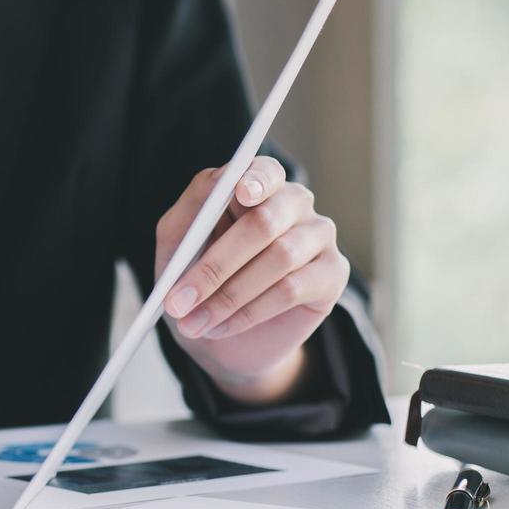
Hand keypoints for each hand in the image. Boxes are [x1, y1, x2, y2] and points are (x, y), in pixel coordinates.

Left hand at [156, 157, 349, 403]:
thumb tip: (211, 187)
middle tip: (176, 301)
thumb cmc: (198, 281)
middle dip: (214, 266)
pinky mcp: (332, 274)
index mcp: (256, 187)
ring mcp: (318, 236)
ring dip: (226, 297)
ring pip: (278, 258)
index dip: (255, 180)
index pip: (263, 170)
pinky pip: (291, 289)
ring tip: (192, 323)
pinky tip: (221, 327)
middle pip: (264, 222)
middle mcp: (293, 204)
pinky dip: (248, 312)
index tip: (240, 193)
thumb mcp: (176, 248)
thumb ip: (188, 215)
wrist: (221, 338)